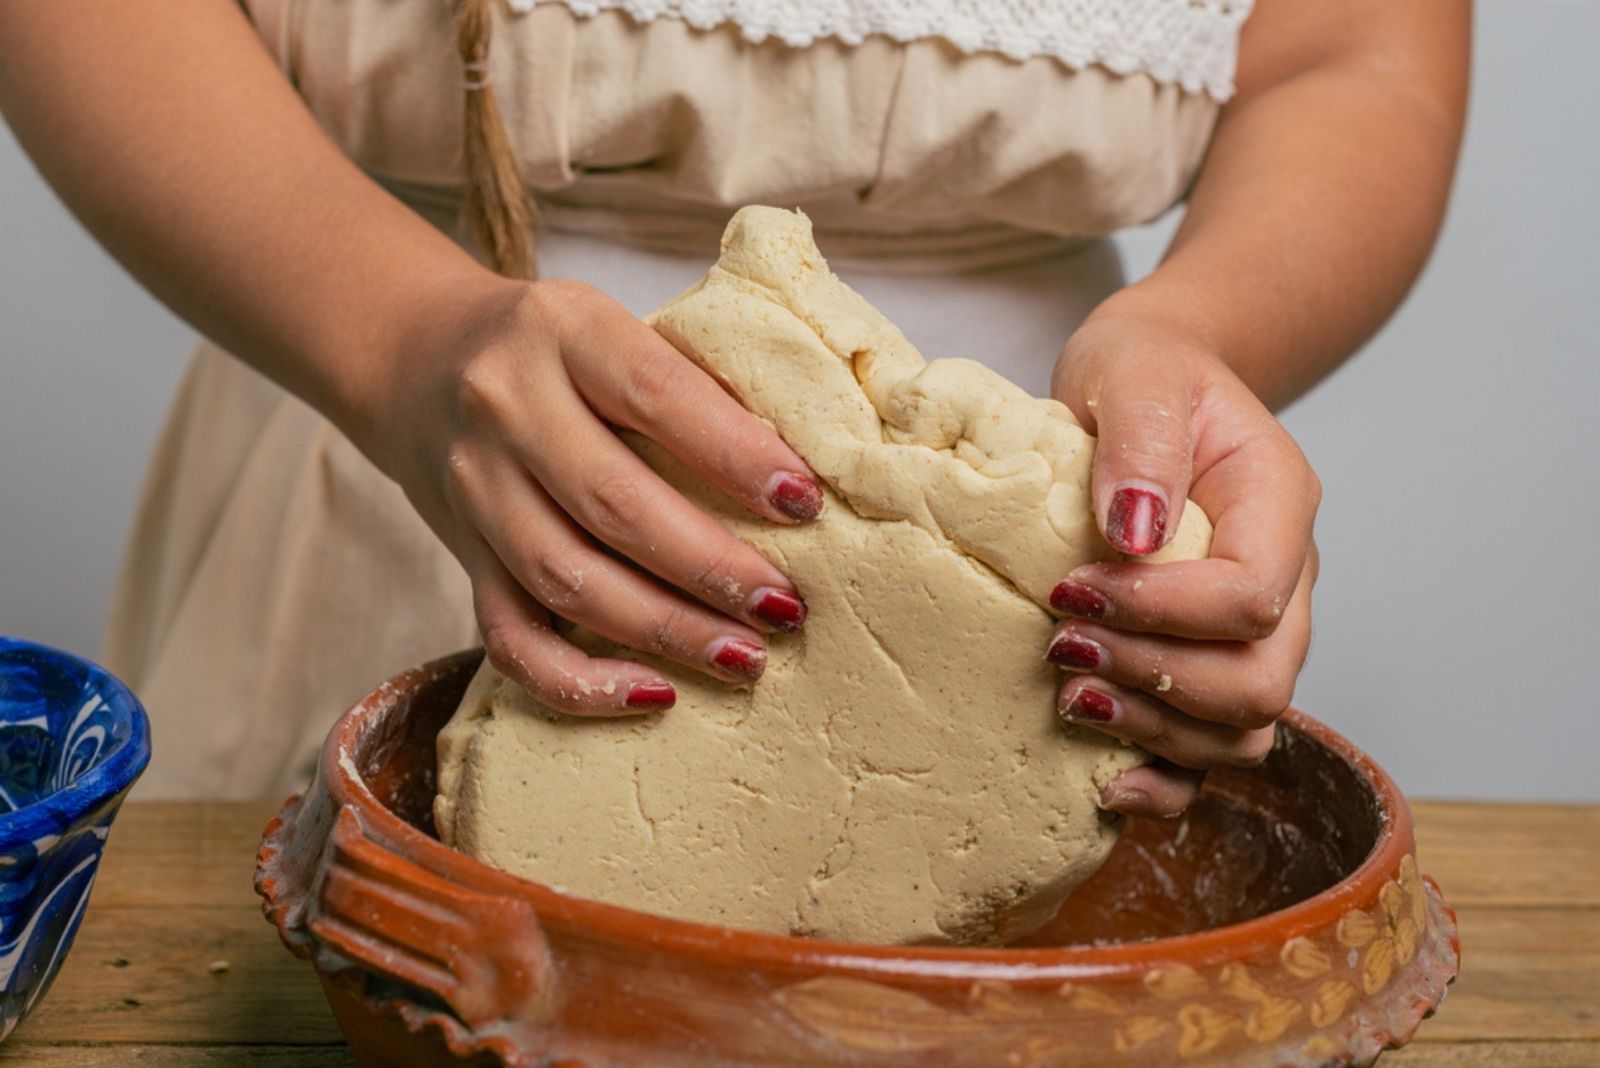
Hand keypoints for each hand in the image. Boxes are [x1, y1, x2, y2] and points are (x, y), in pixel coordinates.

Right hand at [375, 276, 822, 714]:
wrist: (418, 356)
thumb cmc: (556, 349)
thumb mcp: (613, 326)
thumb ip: (691, 380)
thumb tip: (810, 466)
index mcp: (563, 331)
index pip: (655, 396)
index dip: (734, 455)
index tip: (805, 504)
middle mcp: (507, 407)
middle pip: (613, 504)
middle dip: (711, 566)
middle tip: (787, 606)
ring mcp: (476, 489)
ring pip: (569, 579)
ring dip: (666, 629)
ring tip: (747, 655)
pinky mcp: (462, 557)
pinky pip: (511, 638)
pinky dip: (580, 682)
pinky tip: (655, 693)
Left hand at [1049, 301, 1320, 817]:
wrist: (1148, 384)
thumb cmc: (1141, 374)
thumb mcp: (1133, 372)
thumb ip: (1139, 442)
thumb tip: (1136, 533)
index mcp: (1277, 504)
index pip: (1251, 595)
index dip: (1161, 612)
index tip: (1070, 591)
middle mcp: (1284, 579)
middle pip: (1259, 681)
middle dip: (1154, 679)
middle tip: (1061, 646)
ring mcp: (1255, 632)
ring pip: (1241, 730)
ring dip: (1153, 729)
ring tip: (1070, 695)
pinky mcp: (1208, 663)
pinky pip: (1212, 751)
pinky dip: (1165, 779)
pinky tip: (1104, 780)